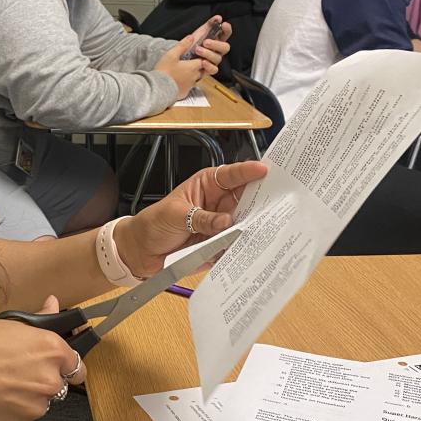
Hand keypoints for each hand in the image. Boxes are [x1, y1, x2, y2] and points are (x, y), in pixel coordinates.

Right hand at [0, 296, 84, 420]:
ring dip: (28, 395)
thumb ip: (39, 321)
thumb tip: (54, 305)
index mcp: (50, 349)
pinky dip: (13, 408)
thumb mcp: (7, 324)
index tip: (51, 363)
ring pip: (42, 401)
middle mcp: (49, 379)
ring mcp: (35, 405)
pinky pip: (24, 415)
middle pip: (60, 384)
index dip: (63, 363)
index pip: (76, 364)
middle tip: (16, 370)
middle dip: (43, 378)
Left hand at [114, 161, 266, 277]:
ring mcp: (221, 224)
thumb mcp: (176, 215)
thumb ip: (202, 218)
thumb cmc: (155, 223)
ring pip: (246, 222)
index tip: (264, 170)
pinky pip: (236, 244)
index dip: (249, 171)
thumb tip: (226, 222)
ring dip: (254, 226)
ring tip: (266, 227)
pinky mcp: (220, 244)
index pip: (232, 175)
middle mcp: (218, 203)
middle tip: (277, 202)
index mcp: (207, 185)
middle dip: (261, 200)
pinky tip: (251, 247)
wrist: (142, 250)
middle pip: (247, 198)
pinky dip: (243, 246)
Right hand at [154, 41, 208, 98]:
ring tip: (184, 71)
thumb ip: (182, 45)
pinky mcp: (184, 93)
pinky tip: (179, 80)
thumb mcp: (171, 55)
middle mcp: (194, 77)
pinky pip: (189, 87)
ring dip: (193, 75)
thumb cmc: (164, 71)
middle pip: (203, 70)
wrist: (157, 88)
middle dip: (199, 66)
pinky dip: (186, 83)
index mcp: (193, 67)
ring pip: (196, 79)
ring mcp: (190, 86)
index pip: (204, 60)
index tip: (198, 54)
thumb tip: (191, 37)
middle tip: (191, 62)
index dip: (202, 57)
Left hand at [191, 18, 232, 68]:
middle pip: (225, 48)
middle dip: (216, 44)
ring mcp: (214, 60)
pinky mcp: (209, 69)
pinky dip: (209, 66)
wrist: (181, 55)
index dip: (227, 29)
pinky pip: (214, 69)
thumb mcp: (200, 32)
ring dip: (208, 53)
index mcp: (217, 40)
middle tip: (205, 42)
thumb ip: (210, 24)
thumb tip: (218, 18)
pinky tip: (202, 62)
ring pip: (218, 58)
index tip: (223, 24)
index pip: (226, 34)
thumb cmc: (193, 43)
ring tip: (197, 50)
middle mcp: (218, 50)